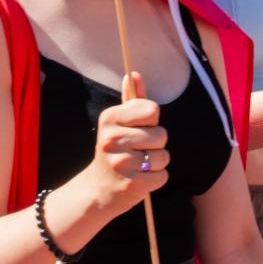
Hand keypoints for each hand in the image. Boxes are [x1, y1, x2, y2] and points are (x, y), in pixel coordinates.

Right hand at [85, 73, 168, 216]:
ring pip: (164, 156)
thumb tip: (134, 74)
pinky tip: (140, 178)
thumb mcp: (118, 123)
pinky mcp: (132, 183)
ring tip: (139, 165)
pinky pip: (162, 176)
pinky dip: (156, 179)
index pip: (152, 110)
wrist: (98, 189)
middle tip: (137, 150)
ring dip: (157, 163)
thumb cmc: (114, 150)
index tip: (137, 129)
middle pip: (161, 134)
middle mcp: (112, 138)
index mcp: (110, 118)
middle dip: (155, 144)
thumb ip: (131, 100)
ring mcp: (121, 162)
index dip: (150, 121)